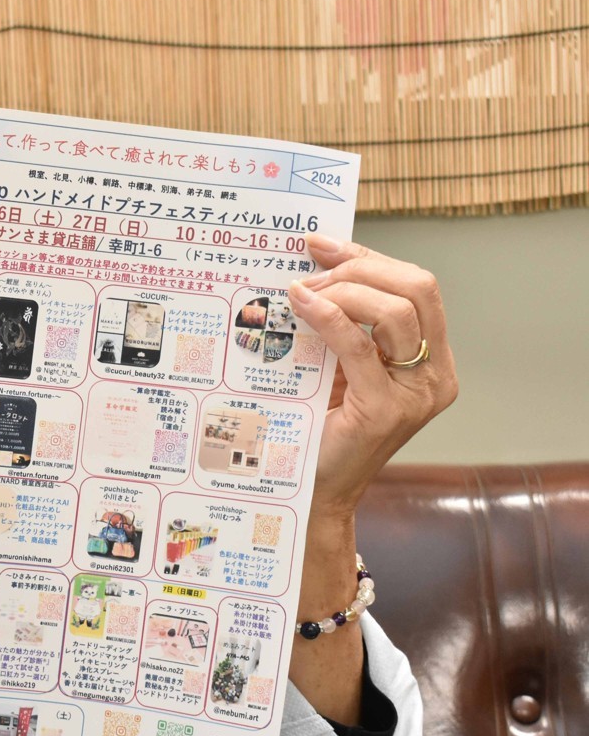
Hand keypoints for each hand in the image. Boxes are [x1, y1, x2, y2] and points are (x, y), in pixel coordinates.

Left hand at [283, 237, 457, 722]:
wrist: (309, 491)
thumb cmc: (316, 426)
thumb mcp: (335, 364)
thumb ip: (340, 323)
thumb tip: (311, 266)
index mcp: (431, 359)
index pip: (417, 286)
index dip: (370, 258)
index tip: (320, 244)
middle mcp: (434, 375)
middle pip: (418, 287)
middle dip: (361, 267)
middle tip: (309, 268)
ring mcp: (416, 395)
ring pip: (397, 309)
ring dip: (345, 290)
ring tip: (302, 294)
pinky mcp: (386, 411)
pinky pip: (361, 347)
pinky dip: (332, 318)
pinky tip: (303, 308)